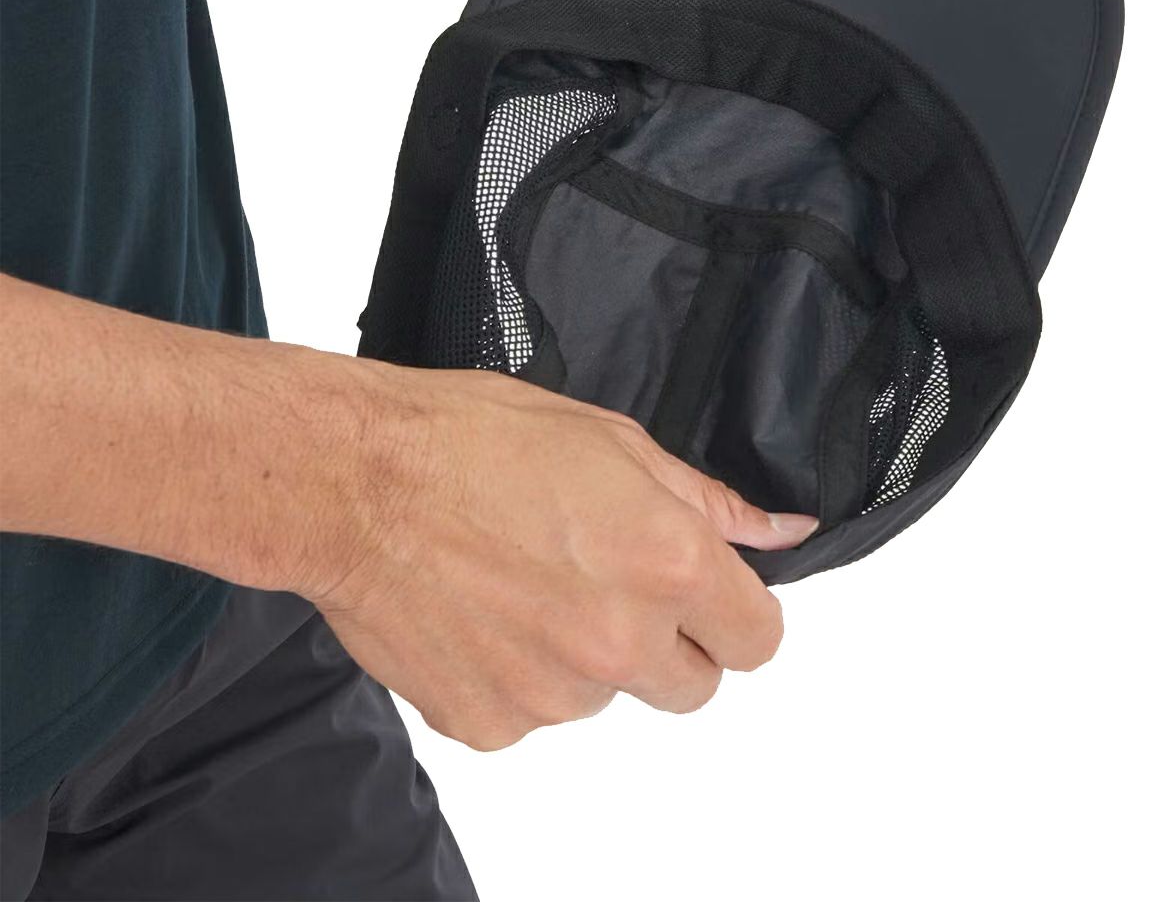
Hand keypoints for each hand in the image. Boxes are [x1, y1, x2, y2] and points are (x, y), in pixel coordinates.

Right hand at [2, 276, 815, 752]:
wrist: (354, 481)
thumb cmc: (471, 439)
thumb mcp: (608, 439)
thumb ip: (705, 500)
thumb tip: (780, 532)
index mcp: (665, 564)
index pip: (758, 640)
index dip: (738, 615)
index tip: (712, 599)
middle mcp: (620, 642)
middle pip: (692, 687)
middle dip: (668, 644)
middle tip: (605, 583)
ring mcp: (553, 694)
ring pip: (605, 697)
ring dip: (584, 656)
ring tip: (523, 582)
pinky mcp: (490, 724)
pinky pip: (531, 715)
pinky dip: (517, 677)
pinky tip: (481, 613)